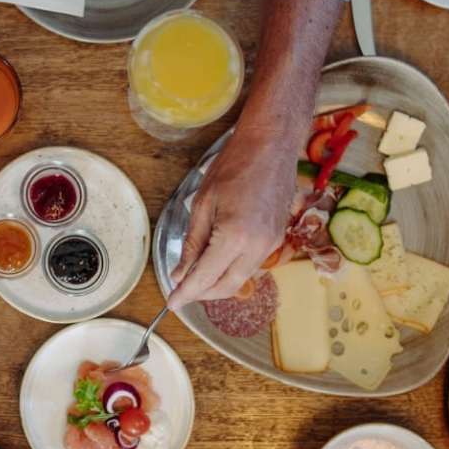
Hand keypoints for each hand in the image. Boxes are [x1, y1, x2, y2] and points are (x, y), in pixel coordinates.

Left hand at [166, 124, 293, 308]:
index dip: (186, 294)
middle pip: (227, 287)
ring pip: (241, 279)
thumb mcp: (203, 202)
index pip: (205, 277)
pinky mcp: (277, 239)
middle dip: (202, 294)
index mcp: (235, 236)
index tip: (171, 303)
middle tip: (182, 290)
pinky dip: (233, 270)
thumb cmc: (235, 164)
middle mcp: (257, 246)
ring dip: (218, 283)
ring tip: (197, 274)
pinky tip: (217, 260)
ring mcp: (271, 244)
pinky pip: (252, 265)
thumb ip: (192, 243)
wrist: (272, 145)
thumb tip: (181, 273)